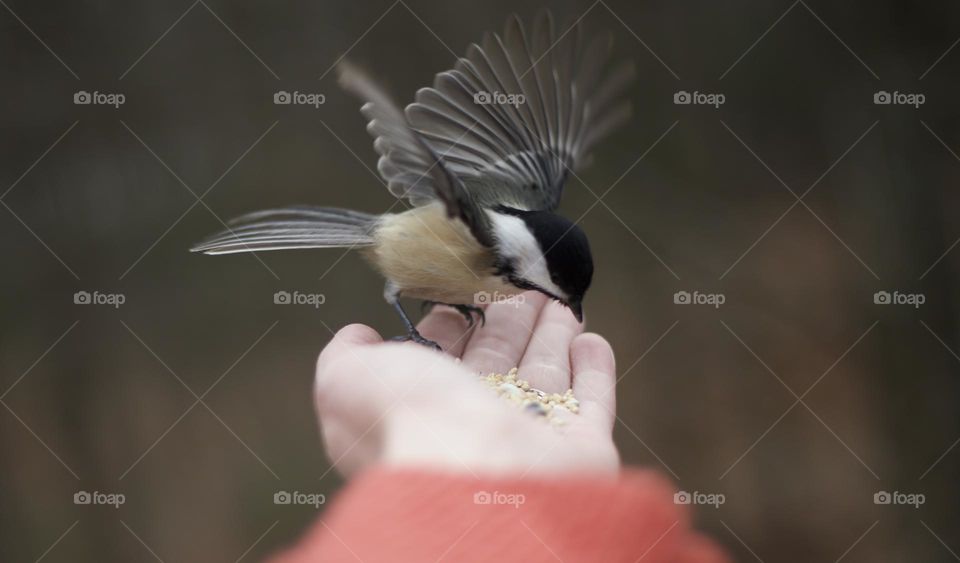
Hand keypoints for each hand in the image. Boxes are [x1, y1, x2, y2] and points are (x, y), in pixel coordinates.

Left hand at [314, 292, 618, 476]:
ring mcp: (531, 442)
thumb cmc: (410, 422)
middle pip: (498, 364)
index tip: (465, 293)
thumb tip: (357, 336)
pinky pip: (591, 403)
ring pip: (544, 378)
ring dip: (551, 335)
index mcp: (423, 416)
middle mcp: (475, 431)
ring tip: (558, 299)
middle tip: (524, 285)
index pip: (442, 362)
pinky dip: (593, 369)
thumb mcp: (348, 379)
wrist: (480, 473)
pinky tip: (589, 337)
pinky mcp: (582, 451)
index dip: (453, 325)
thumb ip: (344, 356)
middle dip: (510, 323)